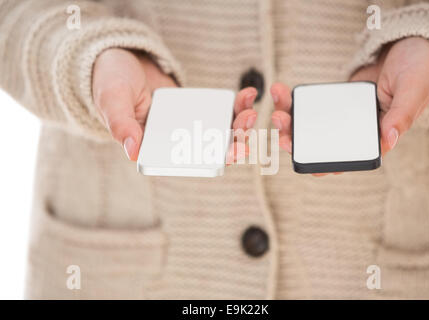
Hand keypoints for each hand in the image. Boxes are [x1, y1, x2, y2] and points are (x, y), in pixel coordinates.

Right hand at [93, 48, 256, 160]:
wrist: (120, 60)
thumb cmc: (110, 83)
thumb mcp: (112, 101)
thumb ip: (121, 124)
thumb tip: (133, 150)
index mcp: (156, 147)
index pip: (189, 161)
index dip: (215, 160)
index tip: (234, 151)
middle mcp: (175, 139)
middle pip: (211, 147)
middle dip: (235, 140)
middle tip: (247, 125)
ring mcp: (188, 123)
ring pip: (220, 131)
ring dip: (240, 125)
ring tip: (250, 110)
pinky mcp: (196, 108)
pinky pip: (219, 111)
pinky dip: (236, 105)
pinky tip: (248, 95)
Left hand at [270, 36, 428, 175]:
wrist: (407, 48)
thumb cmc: (417, 72)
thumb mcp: (413, 93)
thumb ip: (400, 116)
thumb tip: (386, 140)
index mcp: (373, 139)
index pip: (344, 159)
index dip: (320, 165)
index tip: (301, 159)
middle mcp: (352, 132)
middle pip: (317, 144)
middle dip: (294, 140)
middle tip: (279, 125)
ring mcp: (339, 117)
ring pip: (307, 126)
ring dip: (287, 121)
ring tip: (276, 110)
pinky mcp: (330, 101)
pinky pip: (307, 105)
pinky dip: (292, 101)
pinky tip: (280, 92)